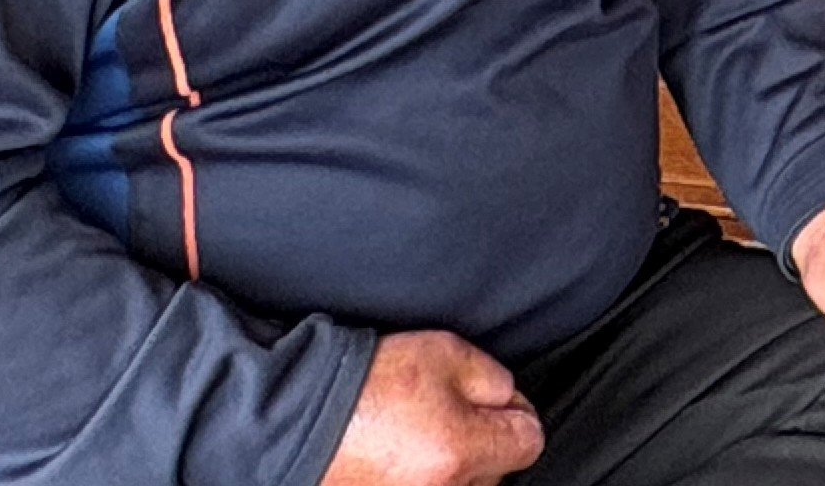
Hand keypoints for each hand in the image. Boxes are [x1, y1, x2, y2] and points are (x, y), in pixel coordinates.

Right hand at [321, 331, 542, 485]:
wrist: (295, 418)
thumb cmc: (363, 385)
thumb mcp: (445, 352)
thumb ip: (493, 379)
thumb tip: (508, 400)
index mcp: (462, 451)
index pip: (528, 441)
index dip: (515, 411)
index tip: (496, 399)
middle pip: (496, 470)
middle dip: (482, 439)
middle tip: (442, 410)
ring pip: (462, 485)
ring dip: (451, 463)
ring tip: (413, 432)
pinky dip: (420, 476)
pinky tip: (398, 454)